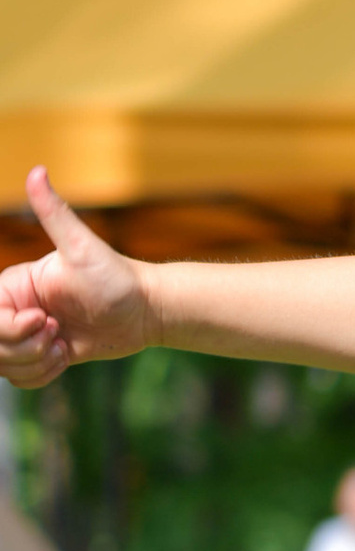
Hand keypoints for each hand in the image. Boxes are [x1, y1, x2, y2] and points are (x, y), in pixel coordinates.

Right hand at [0, 169, 152, 385]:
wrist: (145, 309)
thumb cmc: (117, 275)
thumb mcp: (82, 246)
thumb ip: (54, 214)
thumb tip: (37, 171)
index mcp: (13, 286)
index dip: (11, 328)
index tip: (48, 321)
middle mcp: (15, 309)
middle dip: (25, 348)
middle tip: (59, 334)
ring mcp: (28, 334)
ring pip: (4, 365)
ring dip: (35, 362)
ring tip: (63, 344)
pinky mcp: (43, 354)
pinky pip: (22, 379)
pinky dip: (41, 374)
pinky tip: (65, 356)